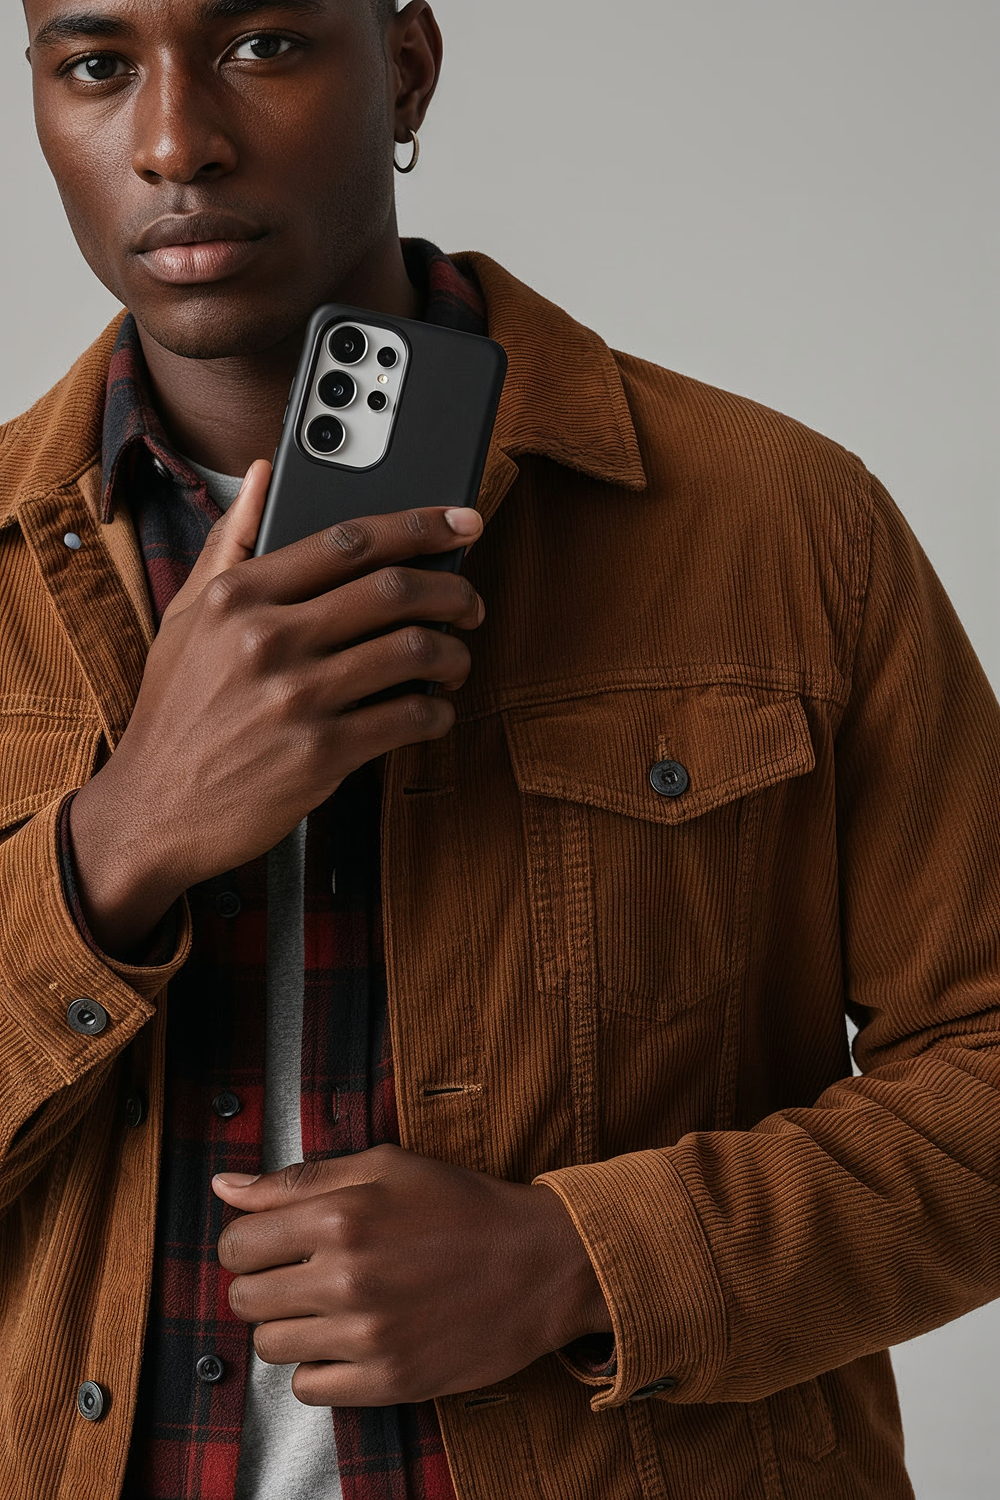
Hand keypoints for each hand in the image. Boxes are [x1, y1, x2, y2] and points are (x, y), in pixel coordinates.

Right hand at [69, 461, 484, 954]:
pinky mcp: (321, 754)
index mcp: (238, 595)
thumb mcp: (186, 617)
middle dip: (453, 591)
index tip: (461, 521)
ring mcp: (296, 698)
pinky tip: (432, 711)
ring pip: (414, 651)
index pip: (349, 540)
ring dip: (454, 653)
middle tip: (470, 603)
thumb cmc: (176, 712)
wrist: (155, 809)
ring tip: (454, 660)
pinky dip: (437, 711)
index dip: (419, 525)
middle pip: (394, 589)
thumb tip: (260, 474)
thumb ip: (229, 542)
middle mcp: (268, 639)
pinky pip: (409, 717)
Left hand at [213, 1145, 611, 1406]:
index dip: (247, 1242)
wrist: (539, 1262)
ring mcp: (368, 1333)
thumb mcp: (384, 1166)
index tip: (271, 1244)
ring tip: (332, 1305)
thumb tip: (224, 1186)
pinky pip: (308, 1389)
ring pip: (270, 1346)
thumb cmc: (461, 1205)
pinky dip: (320, 1368)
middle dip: (264, 1284)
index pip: (237, 1244)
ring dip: (291, 1326)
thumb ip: (298, 1178)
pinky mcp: (389, 1380)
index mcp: (341, 1214)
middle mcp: (347, 1276)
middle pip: (245, 1298)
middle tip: (304, 1274)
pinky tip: (350, 1339)